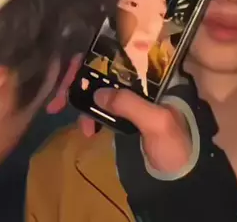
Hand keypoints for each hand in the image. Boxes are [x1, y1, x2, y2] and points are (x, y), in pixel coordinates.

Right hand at [45, 56, 190, 173]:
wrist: (179, 180)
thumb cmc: (175, 147)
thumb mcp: (157, 123)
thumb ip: (130, 105)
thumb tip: (97, 93)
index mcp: (156, 78)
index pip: (121, 55)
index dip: (94, 58)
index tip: (70, 70)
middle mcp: (142, 83)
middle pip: (104, 71)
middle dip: (78, 81)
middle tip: (56, 101)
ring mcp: (132, 100)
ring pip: (99, 90)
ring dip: (80, 100)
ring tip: (68, 118)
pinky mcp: (125, 117)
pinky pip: (102, 108)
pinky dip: (88, 115)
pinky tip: (85, 130)